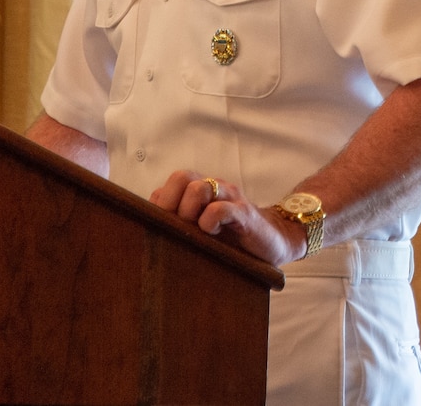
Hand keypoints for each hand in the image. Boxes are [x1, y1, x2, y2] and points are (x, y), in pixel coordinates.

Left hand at [149, 170, 304, 266]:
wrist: (274, 242)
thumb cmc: (232, 240)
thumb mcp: (202, 231)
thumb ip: (180, 224)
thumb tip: (146, 229)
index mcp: (201, 192)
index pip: (171, 184)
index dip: (161, 203)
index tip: (160, 226)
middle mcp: (215, 188)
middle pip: (181, 177)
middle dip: (171, 204)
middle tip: (177, 227)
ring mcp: (231, 198)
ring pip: (199, 188)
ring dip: (189, 212)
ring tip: (196, 231)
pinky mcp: (245, 214)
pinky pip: (221, 209)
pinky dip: (210, 221)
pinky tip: (212, 234)